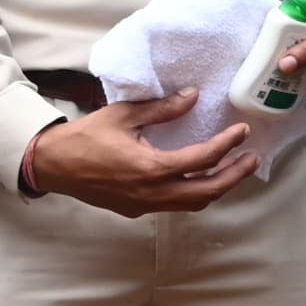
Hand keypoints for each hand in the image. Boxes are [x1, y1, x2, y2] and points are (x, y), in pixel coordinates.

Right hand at [22, 95, 253, 216]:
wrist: (53, 165)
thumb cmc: (85, 137)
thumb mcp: (124, 115)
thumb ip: (162, 108)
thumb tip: (193, 96)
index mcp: (151, 168)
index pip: (202, 160)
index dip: (227, 145)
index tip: (242, 132)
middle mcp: (153, 193)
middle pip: (208, 192)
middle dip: (234, 176)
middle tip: (252, 158)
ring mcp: (145, 205)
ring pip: (193, 204)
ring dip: (217, 187)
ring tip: (234, 169)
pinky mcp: (137, 210)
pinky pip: (175, 206)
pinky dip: (195, 193)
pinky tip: (201, 178)